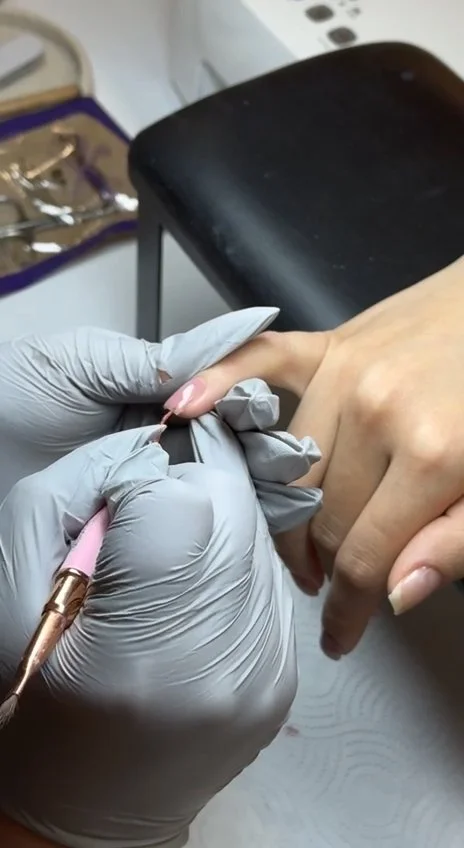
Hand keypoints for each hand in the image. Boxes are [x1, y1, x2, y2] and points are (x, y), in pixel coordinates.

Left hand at [0, 308, 275, 500]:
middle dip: (268, 450)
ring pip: (223, 482)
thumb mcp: (85, 363)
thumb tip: (230, 339)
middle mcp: (165, 436)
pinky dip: (227, 522)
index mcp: (159, 391)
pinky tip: (259, 527)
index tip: (267, 413)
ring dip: (260, 488)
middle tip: (294, 460)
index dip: (250, 402)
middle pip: (234, 441)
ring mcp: (155, 479)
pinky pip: (190, 519)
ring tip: (294, 496)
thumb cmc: (18, 396)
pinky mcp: (141, 520)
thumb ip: (156, 360)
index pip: (223, 392)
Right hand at [0, 400, 317, 846]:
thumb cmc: (38, 697)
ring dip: (213, 525)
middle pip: (234, 505)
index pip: (179, 500)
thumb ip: (82, 492)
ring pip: (259, 532)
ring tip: (166, 564)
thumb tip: (151, 448)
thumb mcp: (22, 583)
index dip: (144, 484)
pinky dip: (232, 565)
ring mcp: (264, 674)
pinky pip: (269, 578)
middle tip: (145, 522)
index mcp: (145, 649)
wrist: (89, 808)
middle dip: (188, 490)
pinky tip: (192, 592)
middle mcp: (225, 663)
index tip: (120, 504)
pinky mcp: (283, 677)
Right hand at [164, 256, 463, 657]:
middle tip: (333, 585)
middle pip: (322, 518)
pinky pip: (259, 362)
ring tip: (303, 542)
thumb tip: (397, 593)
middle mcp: (376, 412)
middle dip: (327, 566)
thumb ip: (455, 544)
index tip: (341, 635)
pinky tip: (184, 405)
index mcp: (431, 453)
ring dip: (290, 515)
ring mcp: (345, 371)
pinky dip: (217, 382)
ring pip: (289, 467)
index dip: (350, 609)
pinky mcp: (329, 343)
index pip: (365, 557)